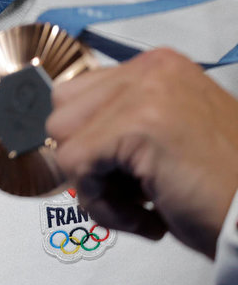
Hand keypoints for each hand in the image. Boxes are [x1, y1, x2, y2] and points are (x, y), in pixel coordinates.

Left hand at [47, 48, 237, 256]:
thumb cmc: (223, 191)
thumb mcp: (169, 135)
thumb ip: (122, 121)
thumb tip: (66, 139)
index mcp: (158, 66)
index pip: (78, 96)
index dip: (90, 144)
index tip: (126, 175)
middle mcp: (150, 69)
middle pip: (63, 113)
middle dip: (86, 161)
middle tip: (133, 192)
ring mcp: (143, 92)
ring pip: (62, 139)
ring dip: (94, 186)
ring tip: (140, 205)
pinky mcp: (137, 125)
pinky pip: (76, 165)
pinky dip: (101, 204)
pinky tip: (146, 217)